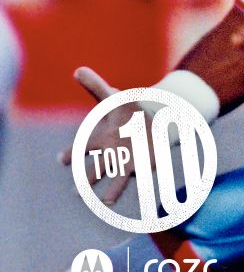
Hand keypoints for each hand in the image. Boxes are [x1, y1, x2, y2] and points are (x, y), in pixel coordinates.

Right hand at [57, 67, 143, 204]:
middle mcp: (113, 155)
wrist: (153, 122)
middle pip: (98, 169)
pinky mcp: (147, 166)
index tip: (63, 159)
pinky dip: (144, 184)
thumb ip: (95, 86)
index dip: (72, 154)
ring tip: (107, 202)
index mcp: (102, 140)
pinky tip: (146, 195)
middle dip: (88, 178)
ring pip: (119, 180)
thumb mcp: (112, 97)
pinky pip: (145, 177)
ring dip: (113, 190)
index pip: (83, 148)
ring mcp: (130, 163)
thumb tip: (78, 70)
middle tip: (77, 191)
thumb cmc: (127, 112)